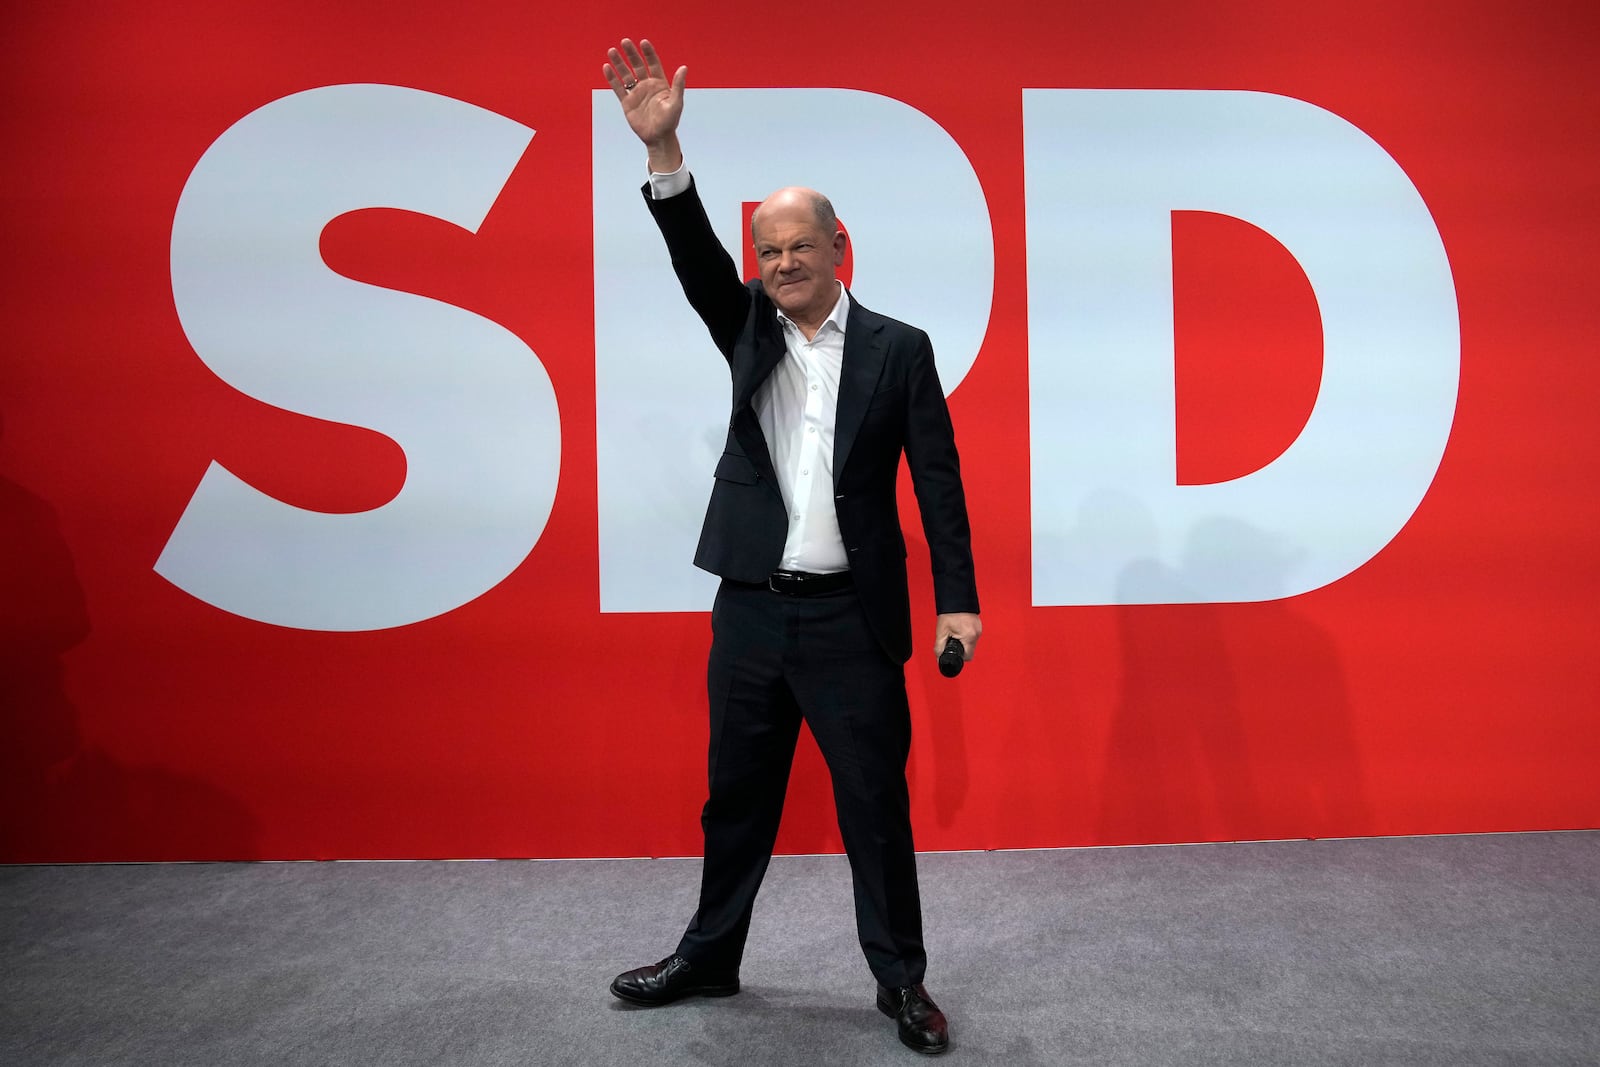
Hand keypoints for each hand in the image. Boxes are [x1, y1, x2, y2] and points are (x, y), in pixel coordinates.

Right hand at [602, 38, 686, 170]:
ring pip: (626, 74)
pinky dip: (612, 78)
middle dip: (631, 54)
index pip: (653, 64)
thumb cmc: (670, 122)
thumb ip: (678, 85)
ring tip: (612, 51)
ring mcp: (636, 93)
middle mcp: (647, 86)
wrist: (658, 138)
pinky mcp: (627, 103)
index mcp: (659, 84)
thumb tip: (684, 68)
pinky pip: (618, 88)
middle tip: (625, 42)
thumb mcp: (676, 103)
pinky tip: (607, 67)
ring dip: (619, 63)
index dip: (648, 53)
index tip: (643, 43)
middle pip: (638, 65)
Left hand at [934, 612, 981, 662]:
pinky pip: (972, 635)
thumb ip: (939, 648)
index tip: (953, 653)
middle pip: (970, 650)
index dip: (959, 657)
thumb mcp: (941, 632)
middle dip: (960, 648)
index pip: (967, 657)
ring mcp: (979, 628)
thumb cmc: (949, 612)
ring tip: (955, 632)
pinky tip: (959, 628)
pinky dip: (966, 634)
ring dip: (963, 641)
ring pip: (971, 642)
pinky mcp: (978, 625)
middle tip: (952, 640)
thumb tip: (940, 659)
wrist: (955, 598)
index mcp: (969, 636)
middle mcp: (976, 633)